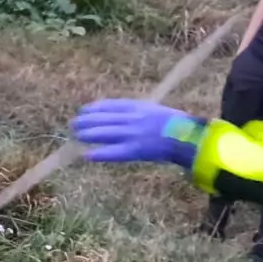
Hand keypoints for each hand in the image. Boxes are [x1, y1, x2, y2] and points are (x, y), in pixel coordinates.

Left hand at [70, 99, 204, 167]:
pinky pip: (113, 152)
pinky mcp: (135, 150)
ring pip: (106, 132)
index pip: (114, 106)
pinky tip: (87, 155)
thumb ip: (143, 113)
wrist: (189, 136)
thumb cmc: (179, 126)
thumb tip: (128, 116)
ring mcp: (134, 134)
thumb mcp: (159, 112)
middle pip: (105, 118)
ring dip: (89, 133)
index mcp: (141, 108)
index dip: (97, 107)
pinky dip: (99, 154)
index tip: (85, 109)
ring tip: (75, 135)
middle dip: (88, 120)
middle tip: (73, 122)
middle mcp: (135, 118)